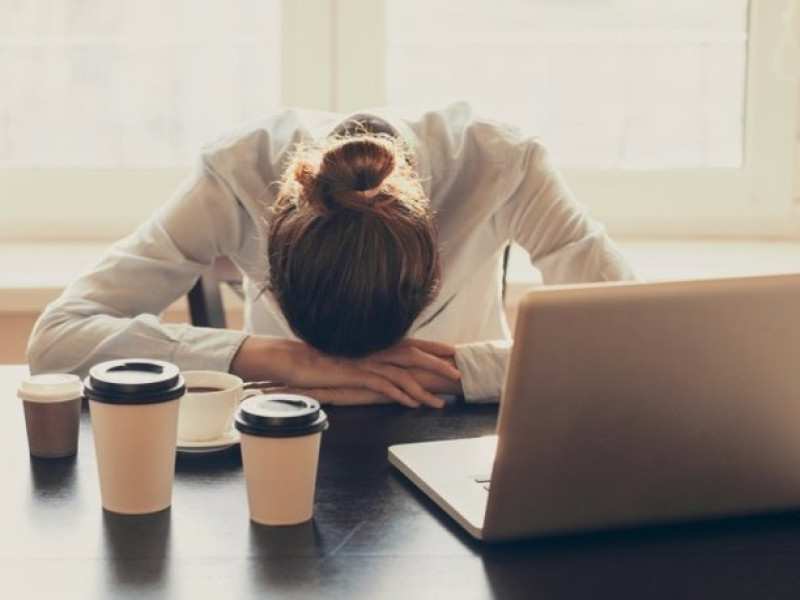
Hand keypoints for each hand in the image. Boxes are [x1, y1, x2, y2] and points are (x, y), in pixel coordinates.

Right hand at [230, 336, 460, 407]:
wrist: (291, 360)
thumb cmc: (318, 360)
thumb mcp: (348, 359)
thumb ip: (366, 360)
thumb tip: (381, 368)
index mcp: (374, 343)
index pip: (410, 343)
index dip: (433, 346)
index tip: (453, 351)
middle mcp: (373, 349)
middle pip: (414, 354)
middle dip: (438, 364)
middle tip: (459, 373)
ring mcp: (365, 361)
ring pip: (402, 372)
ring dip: (424, 387)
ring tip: (441, 401)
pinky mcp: (355, 374)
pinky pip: (383, 385)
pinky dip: (401, 394)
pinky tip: (413, 403)